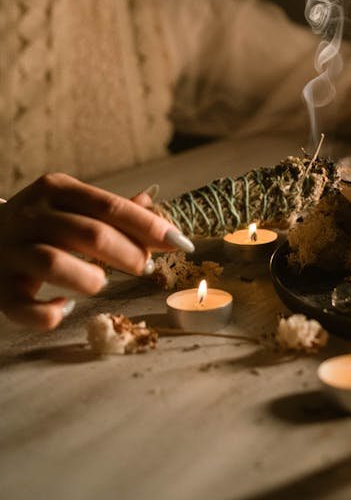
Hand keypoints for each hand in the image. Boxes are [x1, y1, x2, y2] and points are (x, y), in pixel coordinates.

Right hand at [0, 173, 191, 330]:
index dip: (149, 226)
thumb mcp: (70, 204)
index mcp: (55, 189)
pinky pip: (23, 306)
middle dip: (128, 253)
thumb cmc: (38, 223)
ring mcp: (10, 251)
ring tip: (100, 283)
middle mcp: (30, 215)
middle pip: (90, 234)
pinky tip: (63, 308)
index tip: (180, 242)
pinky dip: (48, 313)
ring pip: (55, 264)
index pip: (110, 206)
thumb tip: (154, 201)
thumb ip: (110, 208)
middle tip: (144, 266)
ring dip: (90, 279)